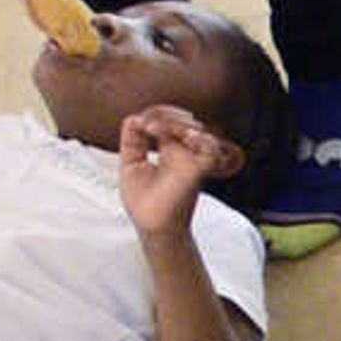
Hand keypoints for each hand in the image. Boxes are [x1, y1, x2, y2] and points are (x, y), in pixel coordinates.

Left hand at [118, 104, 240, 236]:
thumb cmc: (143, 202)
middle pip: (183, 120)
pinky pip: (210, 150)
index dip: (155, 115)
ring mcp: (192, 162)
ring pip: (198, 130)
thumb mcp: (130, 165)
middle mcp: (183, 154)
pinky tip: (184, 136)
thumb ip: (132, 142)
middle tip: (148, 125)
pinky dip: (201, 139)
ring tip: (157, 128)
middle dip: (165, 114)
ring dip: (178, 123)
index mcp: (168, 150)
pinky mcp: (198, 172)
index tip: (141, 125)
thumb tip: (135, 118)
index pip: (168, 121)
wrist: (152, 226)